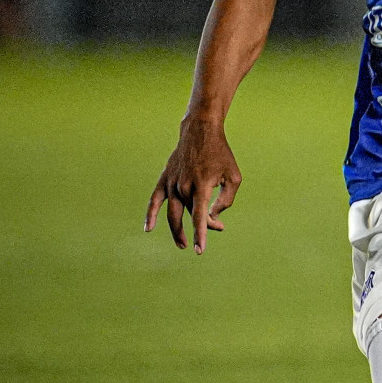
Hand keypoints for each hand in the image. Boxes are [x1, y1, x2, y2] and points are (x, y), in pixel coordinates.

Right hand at [144, 118, 241, 252]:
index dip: (200, 235)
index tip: (199, 250)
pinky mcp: (164, 179)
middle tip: (218, 229)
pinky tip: (148, 228)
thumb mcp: (233, 177)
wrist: (201, 132)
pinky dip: (150, 215)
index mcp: (202, 185)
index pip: (199, 217)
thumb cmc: (221, 155)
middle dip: (203, 227)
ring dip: (178, 229)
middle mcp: (184, 186)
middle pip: (189, 215)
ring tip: (183, 244)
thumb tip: (212, 217)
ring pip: (173, 212)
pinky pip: (154, 200)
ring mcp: (172, 183)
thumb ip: (225, 200)